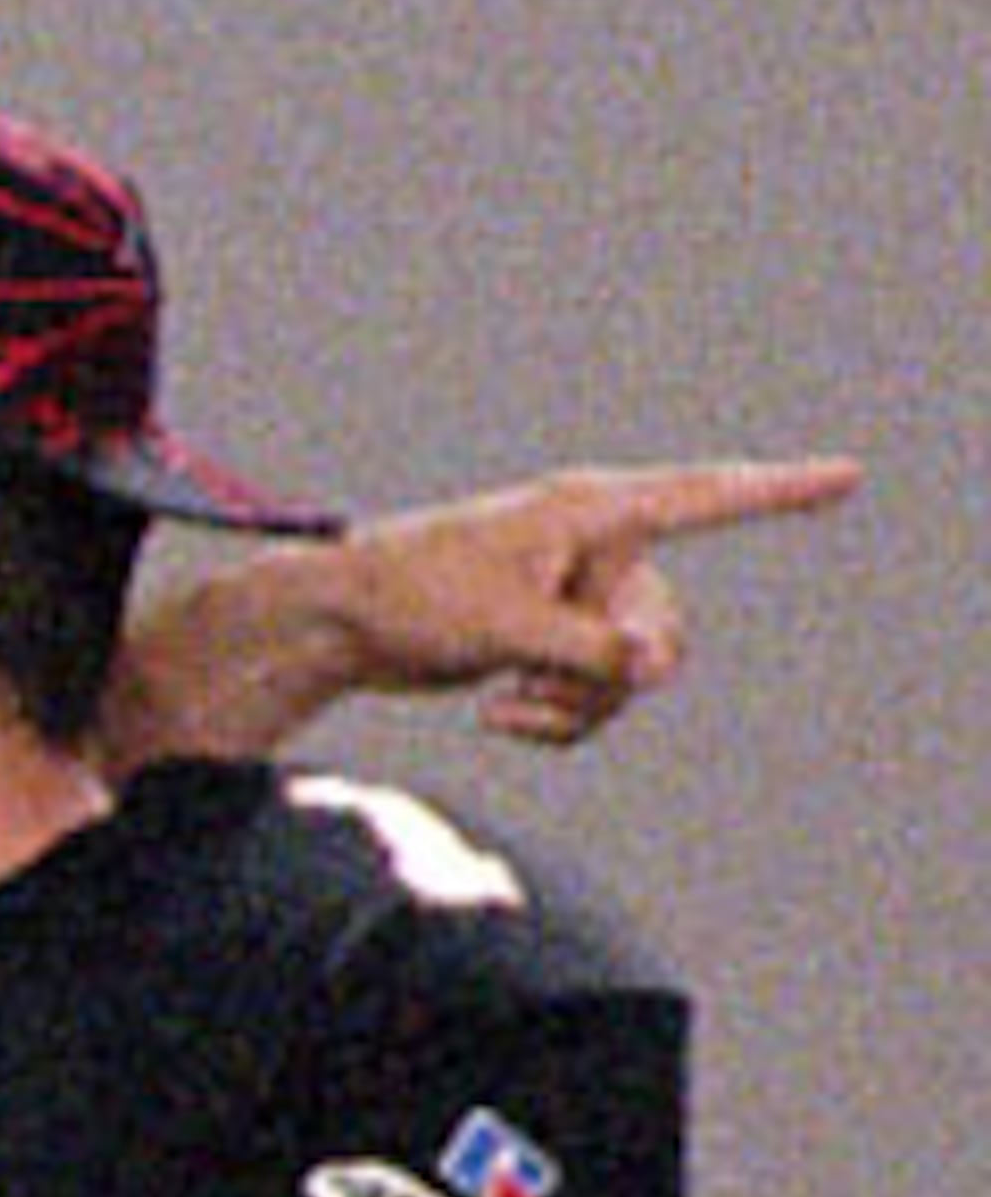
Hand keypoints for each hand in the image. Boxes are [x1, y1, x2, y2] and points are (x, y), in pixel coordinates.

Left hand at [333, 454, 862, 742]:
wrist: (348, 624)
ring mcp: (581, 596)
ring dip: (578, 707)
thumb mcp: (508, 629)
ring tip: (508, 700)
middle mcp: (599, 546)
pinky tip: (498, 714)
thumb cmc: (417, 600)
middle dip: (617, 671)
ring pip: (633, 675)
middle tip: (544, 673)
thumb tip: (659, 670)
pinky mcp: (559, 641)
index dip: (779, 493)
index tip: (847, 477)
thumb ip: (590, 651)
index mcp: (595, 511)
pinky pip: (596, 699)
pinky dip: (557, 720)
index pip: (706, 497)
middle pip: (667, 625)